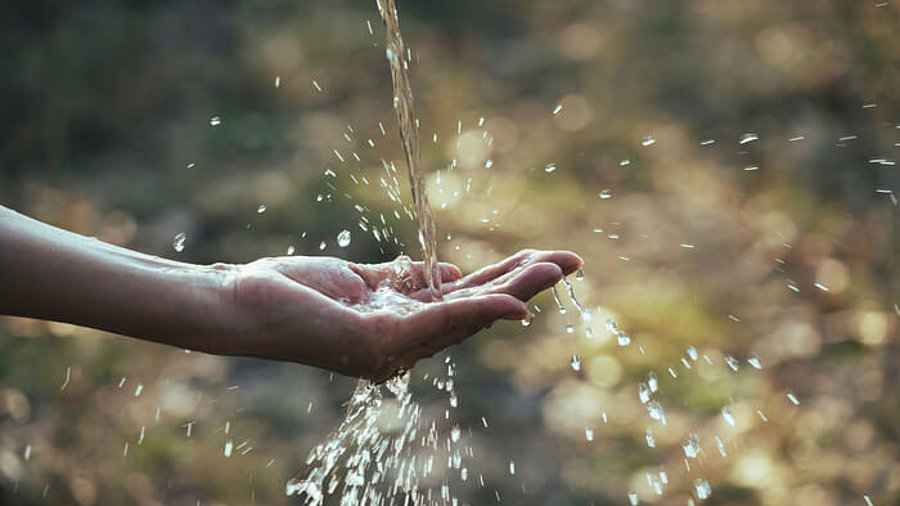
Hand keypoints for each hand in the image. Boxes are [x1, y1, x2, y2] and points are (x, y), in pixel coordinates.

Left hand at [227, 250, 581, 381]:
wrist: (240, 301)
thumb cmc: (291, 290)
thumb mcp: (359, 279)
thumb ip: (405, 279)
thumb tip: (452, 273)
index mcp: (401, 326)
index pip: (463, 303)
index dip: (504, 282)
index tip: (538, 258)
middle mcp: (403, 343)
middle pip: (475, 312)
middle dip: (524, 286)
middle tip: (570, 262)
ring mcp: (393, 348)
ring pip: (467, 317)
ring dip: (514, 293)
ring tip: (554, 269)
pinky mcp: (379, 343)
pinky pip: (438, 322)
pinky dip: (479, 312)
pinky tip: (512, 302)